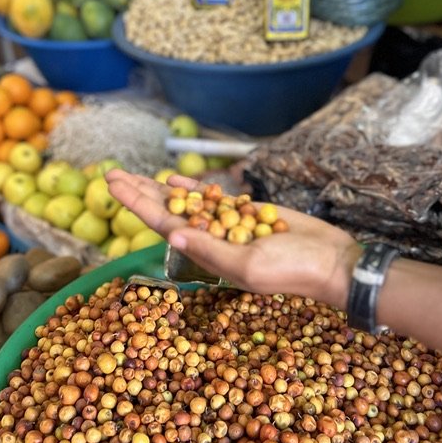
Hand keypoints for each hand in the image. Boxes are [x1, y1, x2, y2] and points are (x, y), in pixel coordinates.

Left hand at [106, 169, 360, 303]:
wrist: (331, 262)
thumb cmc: (292, 270)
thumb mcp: (248, 265)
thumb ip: (211, 250)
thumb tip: (173, 233)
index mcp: (206, 254)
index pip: (162, 223)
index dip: (136, 202)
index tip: (112, 185)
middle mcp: (212, 238)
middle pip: (167, 209)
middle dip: (139, 191)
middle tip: (110, 172)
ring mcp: (228, 224)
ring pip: (186, 201)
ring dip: (160, 187)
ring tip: (134, 174)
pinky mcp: (247, 213)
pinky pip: (213, 199)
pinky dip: (193, 188)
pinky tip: (174, 180)